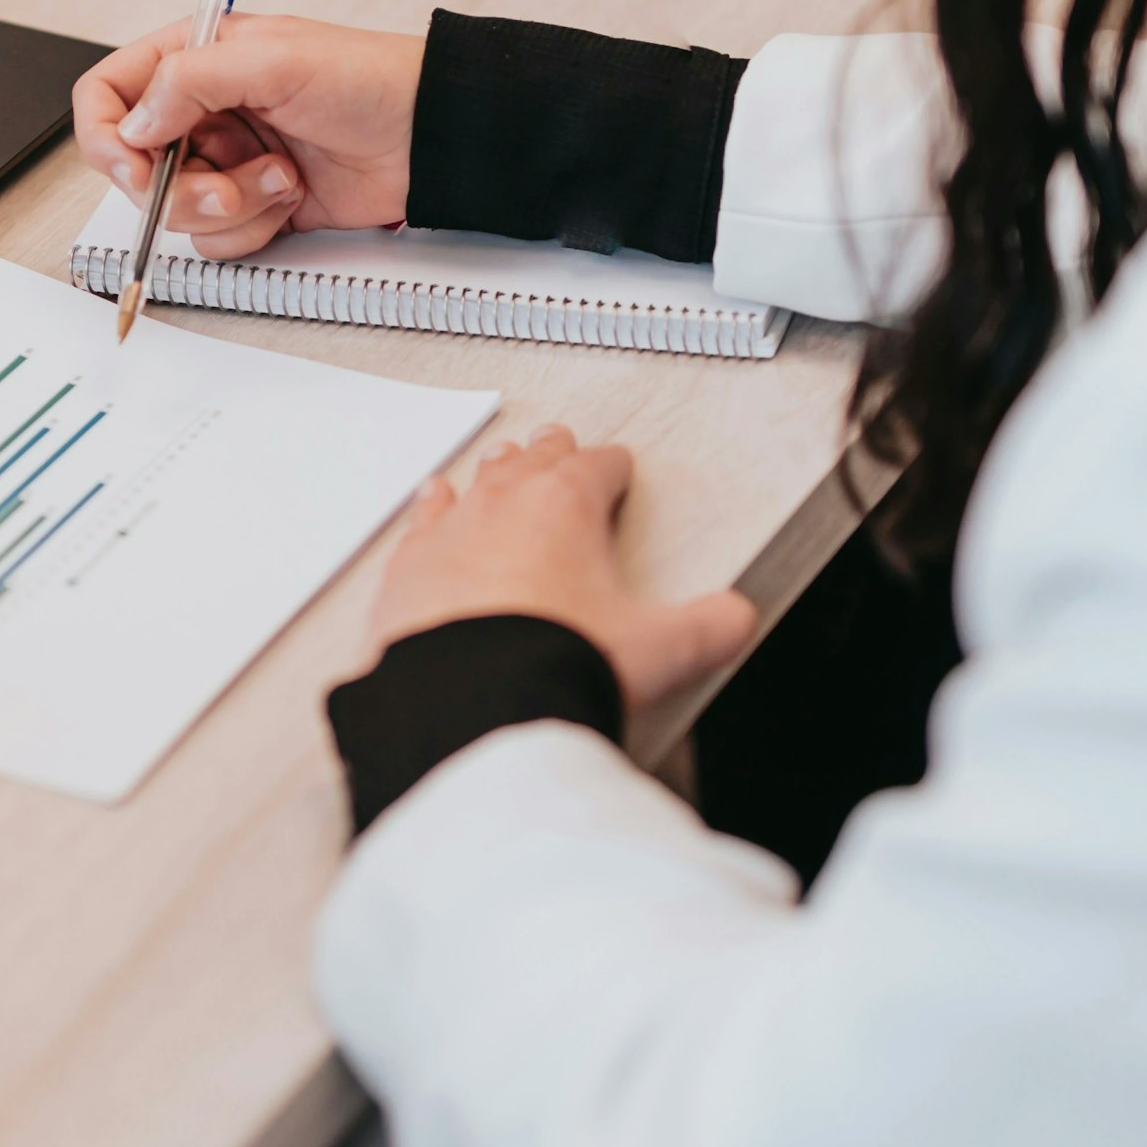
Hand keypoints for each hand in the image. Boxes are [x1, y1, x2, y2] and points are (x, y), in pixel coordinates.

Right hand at [72, 13, 424, 259]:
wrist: (430, 136)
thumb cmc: (367, 78)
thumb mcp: (273, 59)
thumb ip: (190, 80)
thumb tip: (134, 124)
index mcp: (196, 59)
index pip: (110, 94)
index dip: (107, 135)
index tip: (134, 163)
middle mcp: (204, 111)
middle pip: (135, 166)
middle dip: (176, 186)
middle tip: (221, 185)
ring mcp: (228, 161)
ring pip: (176, 210)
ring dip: (229, 204)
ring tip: (281, 177)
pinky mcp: (256, 204)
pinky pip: (218, 238)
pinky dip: (253, 227)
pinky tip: (293, 196)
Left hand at [370, 428, 757, 719]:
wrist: (470, 704)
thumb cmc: (556, 664)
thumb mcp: (658, 650)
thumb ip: (708, 628)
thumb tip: (737, 619)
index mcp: (567, 506)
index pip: (598, 467)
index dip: (613, 466)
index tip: (618, 466)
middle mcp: (505, 505)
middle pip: (534, 461)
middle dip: (551, 453)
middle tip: (558, 442)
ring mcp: (451, 533)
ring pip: (477, 482)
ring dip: (495, 471)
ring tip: (503, 459)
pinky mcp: (409, 570)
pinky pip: (423, 523)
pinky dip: (433, 510)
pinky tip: (432, 501)